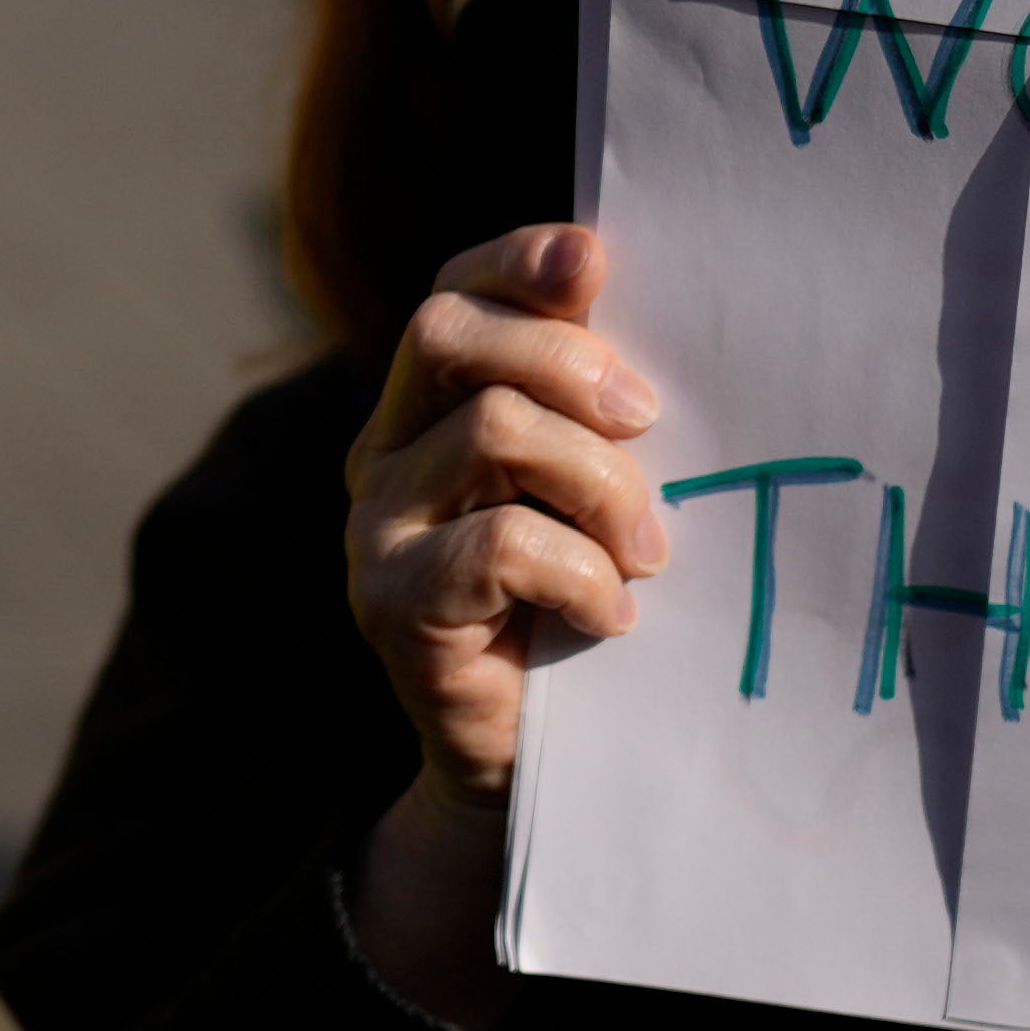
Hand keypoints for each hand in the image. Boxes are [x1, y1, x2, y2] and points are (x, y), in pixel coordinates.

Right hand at [336, 226, 663, 1029]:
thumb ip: (593, 413)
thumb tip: (642, 312)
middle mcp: (383, 454)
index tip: (594, 259)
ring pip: (492, 429)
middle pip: (448, 331)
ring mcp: (379, 528)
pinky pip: (499, 544)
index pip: (450, 293)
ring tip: (650, 552)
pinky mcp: (396, 606)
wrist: (523, 771)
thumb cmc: (575, 615)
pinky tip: (615, 615)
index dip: (513, 260)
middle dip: (568, 358)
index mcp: (429, 410)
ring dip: (601, 482)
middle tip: (650, 421)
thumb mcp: (588, 497)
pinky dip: (581, 572)